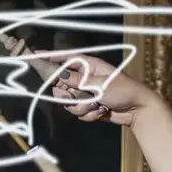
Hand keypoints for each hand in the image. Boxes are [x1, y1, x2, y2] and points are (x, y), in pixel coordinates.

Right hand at [36, 50, 168, 127]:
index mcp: (88, 66)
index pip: (65, 59)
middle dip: (68, 95)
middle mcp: (84, 78)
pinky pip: (77, 113)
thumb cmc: (123, 90)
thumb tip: (60, 76)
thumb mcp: (100, 84)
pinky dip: (88, 115)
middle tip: (78, 97)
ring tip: (98, 106)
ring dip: (82, 107)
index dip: (49, 58)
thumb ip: (78, 81)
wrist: (137, 110)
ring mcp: (85, 93)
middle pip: (61, 85)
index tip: (34, 56)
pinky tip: (101, 112)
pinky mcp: (88, 107)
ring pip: (68, 103)